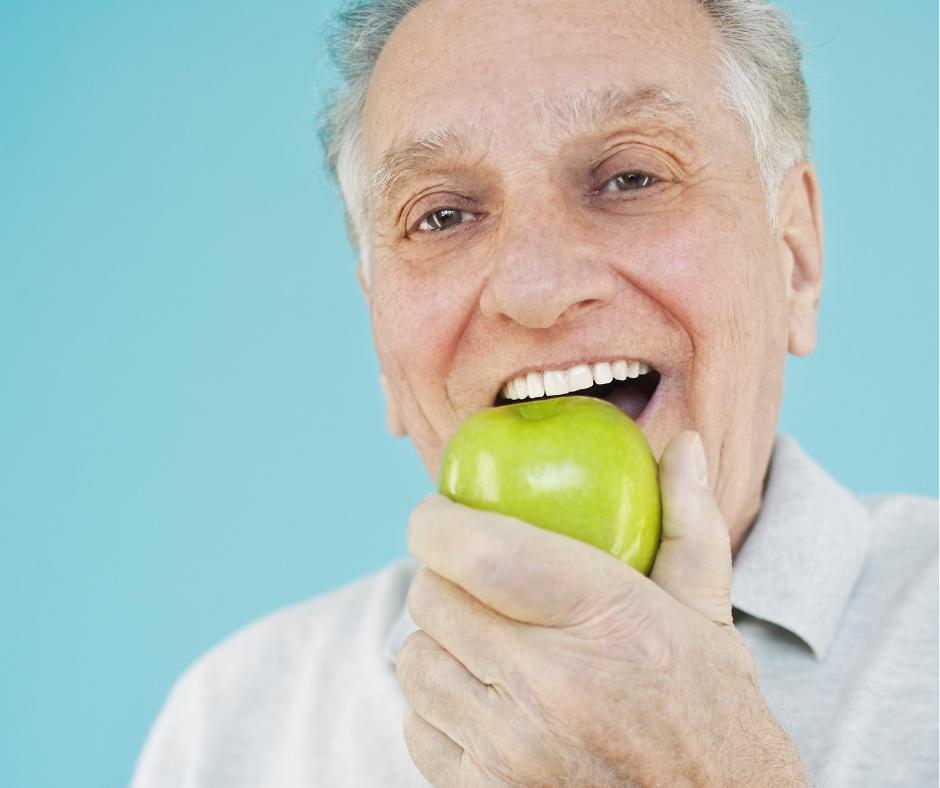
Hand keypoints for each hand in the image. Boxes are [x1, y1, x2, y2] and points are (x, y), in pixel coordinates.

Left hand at [397, 431, 806, 786]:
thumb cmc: (708, 712)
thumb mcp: (707, 614)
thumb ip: (689, 521)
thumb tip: (684, 443)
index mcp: (606, 620)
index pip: (480, 552)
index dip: (436, 521)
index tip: (439, 511)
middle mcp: (550, 686)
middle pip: (432, 597)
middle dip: (440, 574)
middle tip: (470, 575)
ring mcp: (510, 749)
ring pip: (414, 657)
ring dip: (438, 637)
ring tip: (484, 639)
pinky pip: (416, 722)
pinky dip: (437, 702)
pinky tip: (485, 698)